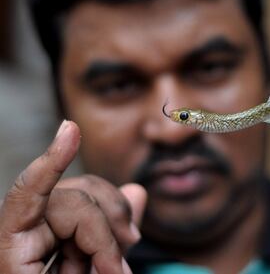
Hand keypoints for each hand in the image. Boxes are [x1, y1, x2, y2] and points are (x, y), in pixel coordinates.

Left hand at [0, 121, 145, 273]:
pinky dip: (117, 222)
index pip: (26, 196)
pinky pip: (97, 209)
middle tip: (119, 272)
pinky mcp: (67, 233)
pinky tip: (125, 238)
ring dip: (115, 227)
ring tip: (119, 264)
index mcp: (11, 253)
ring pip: (91, 198)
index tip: (71, 130)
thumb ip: (105, 252)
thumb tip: (137, 193)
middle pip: (76, 200)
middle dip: (107, 234)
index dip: (50, 164)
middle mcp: (26, 232)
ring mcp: (48, 230)